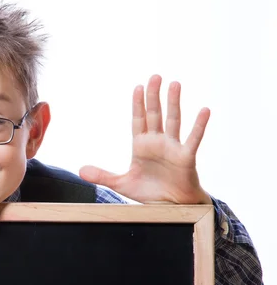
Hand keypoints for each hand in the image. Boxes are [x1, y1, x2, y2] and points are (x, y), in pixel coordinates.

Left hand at [79, 74, 211, 204]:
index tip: (137, 87)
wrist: (170, 208)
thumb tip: (80, 170)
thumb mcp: (121, 184)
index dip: (138, 104)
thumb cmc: (149, 192)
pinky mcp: (186, 158)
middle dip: (153, 96)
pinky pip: (193, 139)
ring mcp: (172, 148)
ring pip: (173, 121)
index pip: (138, 120)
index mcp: (141, 146)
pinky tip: (204, 110)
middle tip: (155, 76)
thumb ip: (102, 176)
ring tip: (174, 84)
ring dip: (173, 103)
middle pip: (155, 114)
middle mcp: (157, 142)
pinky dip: (199, 126)